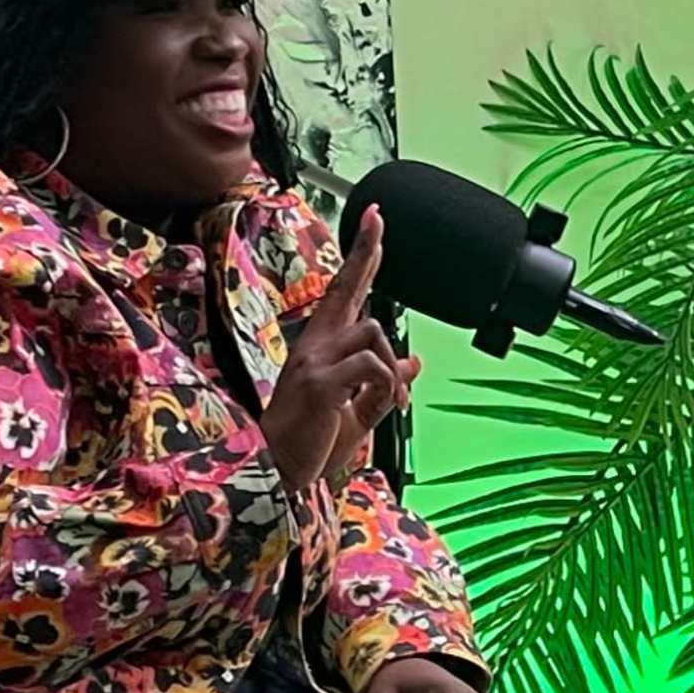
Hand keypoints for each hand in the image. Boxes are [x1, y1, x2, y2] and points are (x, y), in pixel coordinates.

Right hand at [265, 207, 417, 495]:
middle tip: (378, 220)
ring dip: (394, 370)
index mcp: (322, 348)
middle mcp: (315, 346)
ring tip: (390, 402)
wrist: (278, 472)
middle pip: (347, 288)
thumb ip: (386, 382)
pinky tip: (381, 407)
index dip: (361, 258)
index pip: (345, 293)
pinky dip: (388, 386)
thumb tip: (415, 360)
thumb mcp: (359, 410)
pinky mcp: (319, 383)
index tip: (374, 222)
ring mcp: (314, 361)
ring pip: (374, 333)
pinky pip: (372, 366)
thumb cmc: (311, 442)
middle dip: (365, 253)